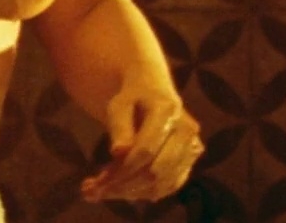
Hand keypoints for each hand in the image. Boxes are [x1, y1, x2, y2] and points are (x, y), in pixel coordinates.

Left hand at [81, 81, 203, 202]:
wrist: (154, 90)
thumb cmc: (132, 97)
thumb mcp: (118, 105)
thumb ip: (119, 127)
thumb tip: (118, 152)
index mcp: (167, 111)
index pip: (145, 150)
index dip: (121, 171)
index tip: (96, 182)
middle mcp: (186, 130)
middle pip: (155, 172)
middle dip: (123, 186)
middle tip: (93, 191)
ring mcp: (192, 147)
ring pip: (162, 184)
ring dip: (130, 193)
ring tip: (102, 191)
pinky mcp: (189, 161)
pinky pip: (169, 186)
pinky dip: (144, 193)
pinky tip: (122, 190)